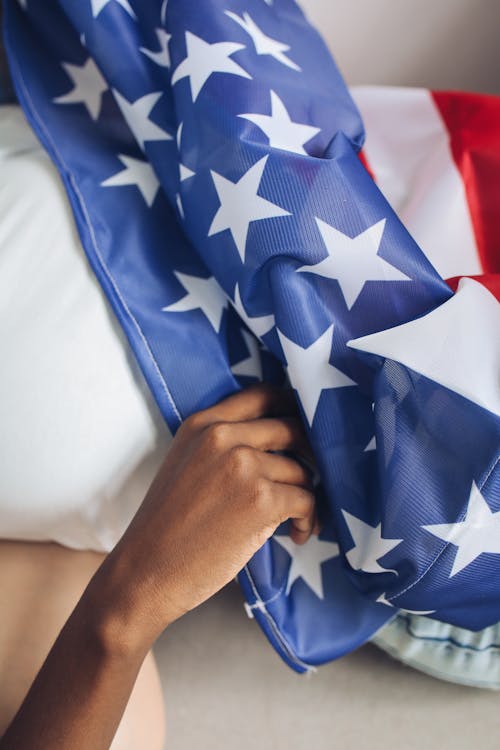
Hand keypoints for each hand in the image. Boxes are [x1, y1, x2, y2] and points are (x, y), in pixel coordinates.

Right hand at [95, 385, 316, 650]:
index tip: (304, 432)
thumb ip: (223, 445)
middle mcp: (223, 436)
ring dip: (307, 496)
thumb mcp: (186, 464)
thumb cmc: (166, 527)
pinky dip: (308, 519)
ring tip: (297, 520)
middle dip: (310, 454)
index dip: (292, 409)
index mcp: (202, 423)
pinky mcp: (260, 499)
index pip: (263, 395)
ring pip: (301, 469)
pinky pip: (306, 500)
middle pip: (291, 427)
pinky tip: (297, 534)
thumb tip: (280, 444)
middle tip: (312, 478)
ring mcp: (243, 465)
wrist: (144, 573)